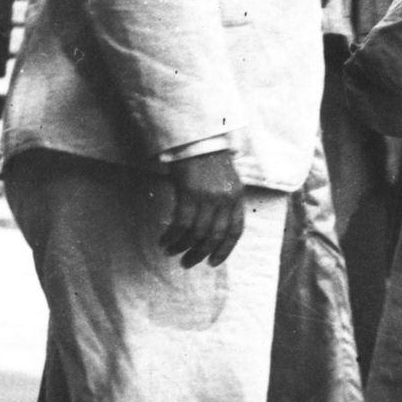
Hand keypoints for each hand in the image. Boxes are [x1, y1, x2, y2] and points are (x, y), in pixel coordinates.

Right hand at [160, 151, 245, 267]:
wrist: (196, 139)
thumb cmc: (208, 159)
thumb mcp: (225, 182)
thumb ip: (223, 203)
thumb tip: (213, 228)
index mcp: (237, 197)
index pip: (235, 230)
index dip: (225, 249)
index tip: (213, 263)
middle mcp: (225, 199)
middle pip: (215, 235)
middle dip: (201, 252)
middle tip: (188, 263)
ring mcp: (208, 196)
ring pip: (197, 232)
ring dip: (183, 246)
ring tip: (172, 252)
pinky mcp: (190, 193)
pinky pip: (181, 222)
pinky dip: (173, 235)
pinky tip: (165, 240)